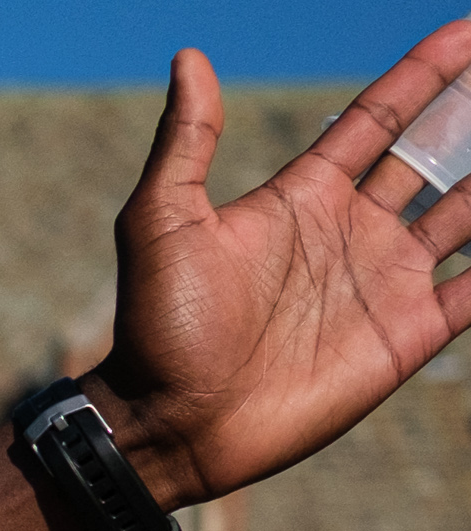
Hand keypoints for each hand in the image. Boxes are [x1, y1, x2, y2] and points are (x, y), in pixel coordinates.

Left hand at [90, 34, 470, 507]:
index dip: (423, 74)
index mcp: (304, 195)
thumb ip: (186, 141)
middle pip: (431, 157)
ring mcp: (384, 280)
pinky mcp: (408, 332)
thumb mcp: (161, 222)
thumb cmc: (158, 327)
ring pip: (468, 211)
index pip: (379, 118)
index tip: (466, 32)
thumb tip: (188, 58)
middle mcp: (353, 230)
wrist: (172, 424)